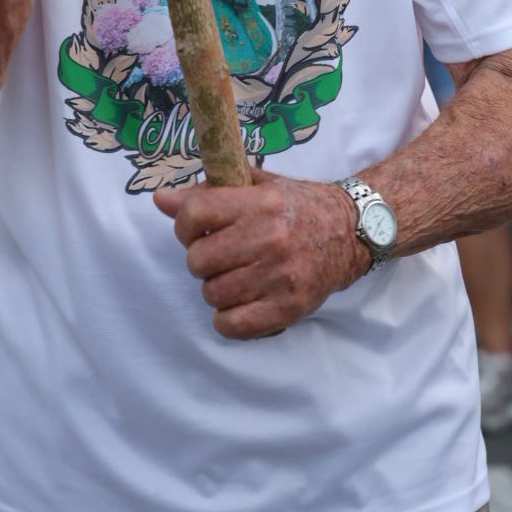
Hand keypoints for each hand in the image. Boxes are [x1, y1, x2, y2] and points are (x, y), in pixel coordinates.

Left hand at [153, 167, 366, 340]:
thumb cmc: (297, 205)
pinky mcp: (289, 307)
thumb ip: (209, 192)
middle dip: (201, 258)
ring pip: (212, 294)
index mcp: (259, 202)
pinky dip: (228, 318)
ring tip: (235, 275)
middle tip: (218, 254)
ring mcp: (280, 276)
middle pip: (198, 259)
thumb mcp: (257, 185)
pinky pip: (233, 325)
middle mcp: (269, 238)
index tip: (195, 228)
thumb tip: (160, 199)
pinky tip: (240, 302)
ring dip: (216, 287)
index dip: (185, 224)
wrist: (350, 231)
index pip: (194, 214)